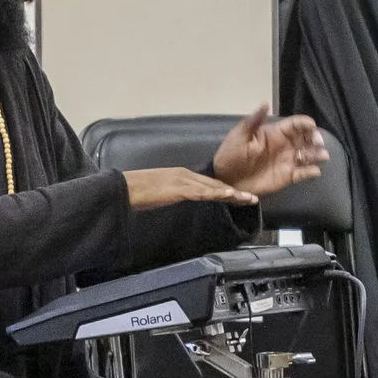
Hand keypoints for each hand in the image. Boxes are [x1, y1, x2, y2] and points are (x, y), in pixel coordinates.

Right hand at [125, 167, 257, 209]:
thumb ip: (174, 195)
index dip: (226, 190)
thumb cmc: (137, 191)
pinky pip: (202, 192)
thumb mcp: (161, 192)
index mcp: (182, 175)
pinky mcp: (179, 188)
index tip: (240, 196)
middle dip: (235, 192)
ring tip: (249, 199)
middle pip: (216, 184)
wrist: (125, 187)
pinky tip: (229, 196)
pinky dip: (217, 194)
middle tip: (253, 198)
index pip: (209, 184)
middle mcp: (186, 175)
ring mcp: (183, 180)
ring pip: (214, 187)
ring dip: (233, 193)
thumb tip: (183, 202)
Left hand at [211, 105, 328, 198]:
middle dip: (315, 138)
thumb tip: (266, 103)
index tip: (312, 126)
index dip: (305, 124)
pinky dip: (311, 172)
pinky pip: (303, 174)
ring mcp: (287, 161)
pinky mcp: (287, 177)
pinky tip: (314, 171)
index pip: (295, 125)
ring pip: (308, 155)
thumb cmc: (231, 154)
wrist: (225, 179)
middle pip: (306, 139)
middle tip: (318, 143)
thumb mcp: (240, 135)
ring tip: (322, 156)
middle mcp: (285, 146)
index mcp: (275, 133)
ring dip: (317, 155)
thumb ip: (254, 121)